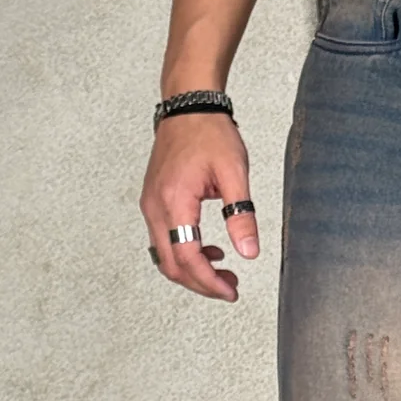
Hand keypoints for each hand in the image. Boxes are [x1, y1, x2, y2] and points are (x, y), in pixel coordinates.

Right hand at [139, 113, 257, 300]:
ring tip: (225, 274)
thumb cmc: (210, 134)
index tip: (231, 292)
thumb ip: (242, 215)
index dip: (209, 281)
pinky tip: (211, 251)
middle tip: (230, 288)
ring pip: (165, 256)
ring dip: (193, 270)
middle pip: (171, 264)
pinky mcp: (154, 202)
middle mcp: (155, 207)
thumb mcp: (235, 173)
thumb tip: (250, 252)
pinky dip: (185, 253)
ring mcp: (151, 206)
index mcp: (175, 202)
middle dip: (201, 283)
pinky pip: (165, 240)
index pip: (187, 257)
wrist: (188, 107)